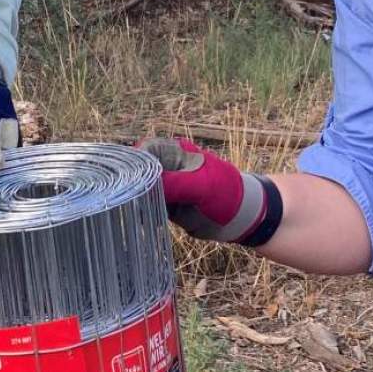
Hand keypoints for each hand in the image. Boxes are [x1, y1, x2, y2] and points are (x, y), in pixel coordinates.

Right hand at [139, 138, 277, 244]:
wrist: (241, 216)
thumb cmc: (226, 192)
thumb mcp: (202, 186)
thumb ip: (176, 183)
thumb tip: (146, 182)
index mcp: (174, 151)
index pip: (143, 151)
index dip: (133, 165)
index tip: (131, 183)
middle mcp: (165, 166)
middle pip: (137, 171)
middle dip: (133, 186)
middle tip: (136, 202)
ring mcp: (165, 186)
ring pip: (140, 190)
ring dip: (138, 202)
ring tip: (143, 213)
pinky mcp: (165, 204)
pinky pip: (148, 207)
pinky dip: (146, 214)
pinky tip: (148, 220)